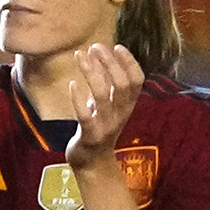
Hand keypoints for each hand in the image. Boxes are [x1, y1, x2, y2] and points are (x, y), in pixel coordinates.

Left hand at [60, 43, 146, 162]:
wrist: (94, 162)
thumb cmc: (99, 126)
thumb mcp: (108, 104)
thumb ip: (107, 83)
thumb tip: (100, 54)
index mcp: (128, 105)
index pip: (137, 80)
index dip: (129, 62)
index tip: (117, 46)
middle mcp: (120, 114)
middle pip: (121, 84)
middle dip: (109, 62)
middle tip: (95, 46)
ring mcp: (106, 125)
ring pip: (102, 95)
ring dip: (92, 72)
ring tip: (80, 56)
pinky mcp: (90, 135)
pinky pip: (85, 115)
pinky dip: (78, 98)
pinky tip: (72, 84)